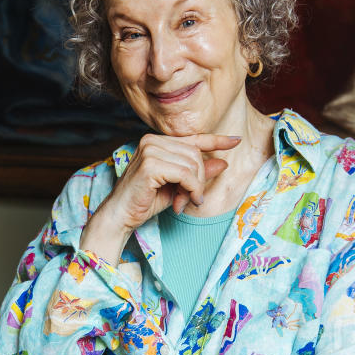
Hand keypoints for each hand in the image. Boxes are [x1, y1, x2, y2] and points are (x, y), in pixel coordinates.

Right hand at [80, 134, 239, 260]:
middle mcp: (152, 141)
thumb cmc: (144, 201)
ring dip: (195, 187)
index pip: (192, 138)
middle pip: (196, 154)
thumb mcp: (178, 187)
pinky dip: (190, 189)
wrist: (119, 216)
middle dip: (199, 180)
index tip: (235, 141)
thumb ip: (198, 174)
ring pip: (193, 165)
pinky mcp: (150, 165)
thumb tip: (223, 163)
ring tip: (184, 202)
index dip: (216, 140)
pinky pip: (185, 174)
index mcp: (156, 142)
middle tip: (192, 199)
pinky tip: (182, 202)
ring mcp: (150, 150)